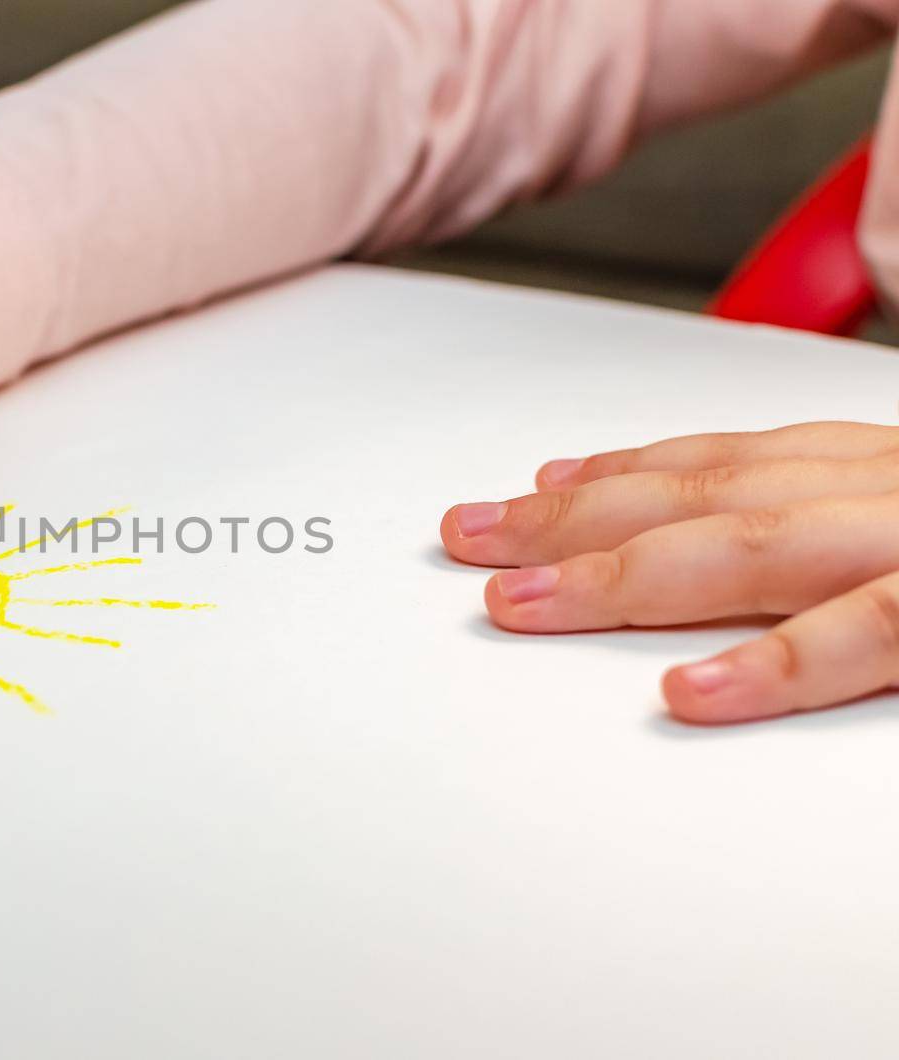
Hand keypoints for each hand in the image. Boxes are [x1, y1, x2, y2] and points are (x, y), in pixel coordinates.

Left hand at [440, 421, 898, 722]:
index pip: (733, 463)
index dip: (623, 474)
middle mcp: (892, 490)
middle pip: (710, 498)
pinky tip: (686, 692)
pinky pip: (867, 633)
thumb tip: (746, 540)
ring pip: (754, 550)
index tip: (536, 487)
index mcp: (886, 471)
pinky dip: (775, 662)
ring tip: (521, 603)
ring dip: (625, 576)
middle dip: (578, 519)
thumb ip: (843, 526)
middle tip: (475, 538)